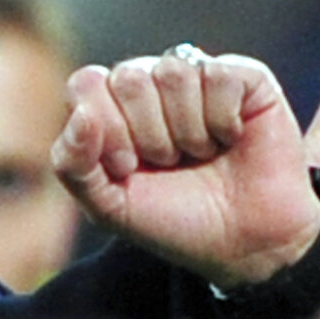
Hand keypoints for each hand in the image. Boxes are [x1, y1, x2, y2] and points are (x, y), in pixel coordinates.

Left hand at [52, 47, 319, 290]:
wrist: (242, 246)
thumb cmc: (175, 221)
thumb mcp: (109, 207)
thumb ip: (73, 166)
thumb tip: (80, 115)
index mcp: (114, 106)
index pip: (86, 84)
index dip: (107, 129)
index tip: (128, 168)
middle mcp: (154, 84)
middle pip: (129, 78)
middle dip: (149, 136)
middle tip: (171, 164)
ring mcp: (199, 77)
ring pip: (174, 72)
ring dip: (188, 131)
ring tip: (203, 154)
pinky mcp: (246, 78)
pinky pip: (219, 76)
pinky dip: (223, 120)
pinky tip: (232, 139)